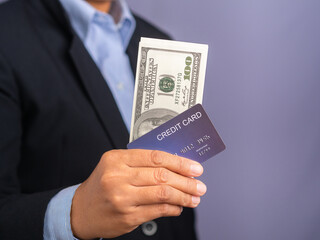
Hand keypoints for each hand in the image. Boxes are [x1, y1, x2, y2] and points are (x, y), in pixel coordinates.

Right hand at [70, 149, 206, 238]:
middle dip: (186, 181)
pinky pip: (158, 210)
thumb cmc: (103, 184)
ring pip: (162, 193)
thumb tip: (176, 166)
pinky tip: (179, 206)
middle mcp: (118, 177)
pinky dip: (173, 208)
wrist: (81, 210)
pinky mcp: (127, 217)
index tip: (195, 167)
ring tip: (195, 197)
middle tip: (200, 184)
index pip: (155, 157)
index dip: (179, 162)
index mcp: (116, 159)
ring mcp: (122, 198)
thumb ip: (142, 163)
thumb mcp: (117, 166)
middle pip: (161, 175)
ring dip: (184, 196)